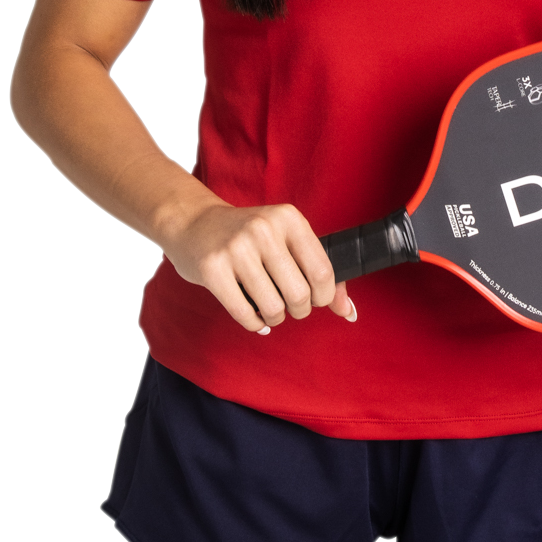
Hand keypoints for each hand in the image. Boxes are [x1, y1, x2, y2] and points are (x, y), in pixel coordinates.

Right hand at [162, 197, 356, 334]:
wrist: (192, 223)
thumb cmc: (247, 236)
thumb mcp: (286, 240)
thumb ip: (319, 273)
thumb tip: (349, 312)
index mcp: (288, 218)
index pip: (323, 271)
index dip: (323, 296)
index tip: (314, 298)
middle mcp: (263, 229)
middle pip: (300, 294)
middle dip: (299, 310)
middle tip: (290, 306)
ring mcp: (236, 248)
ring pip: (273, 307)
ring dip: (275, 318)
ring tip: (269, 309)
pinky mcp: (212, 269)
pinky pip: (245, 314)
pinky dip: (254, 323)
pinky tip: (253, 315)